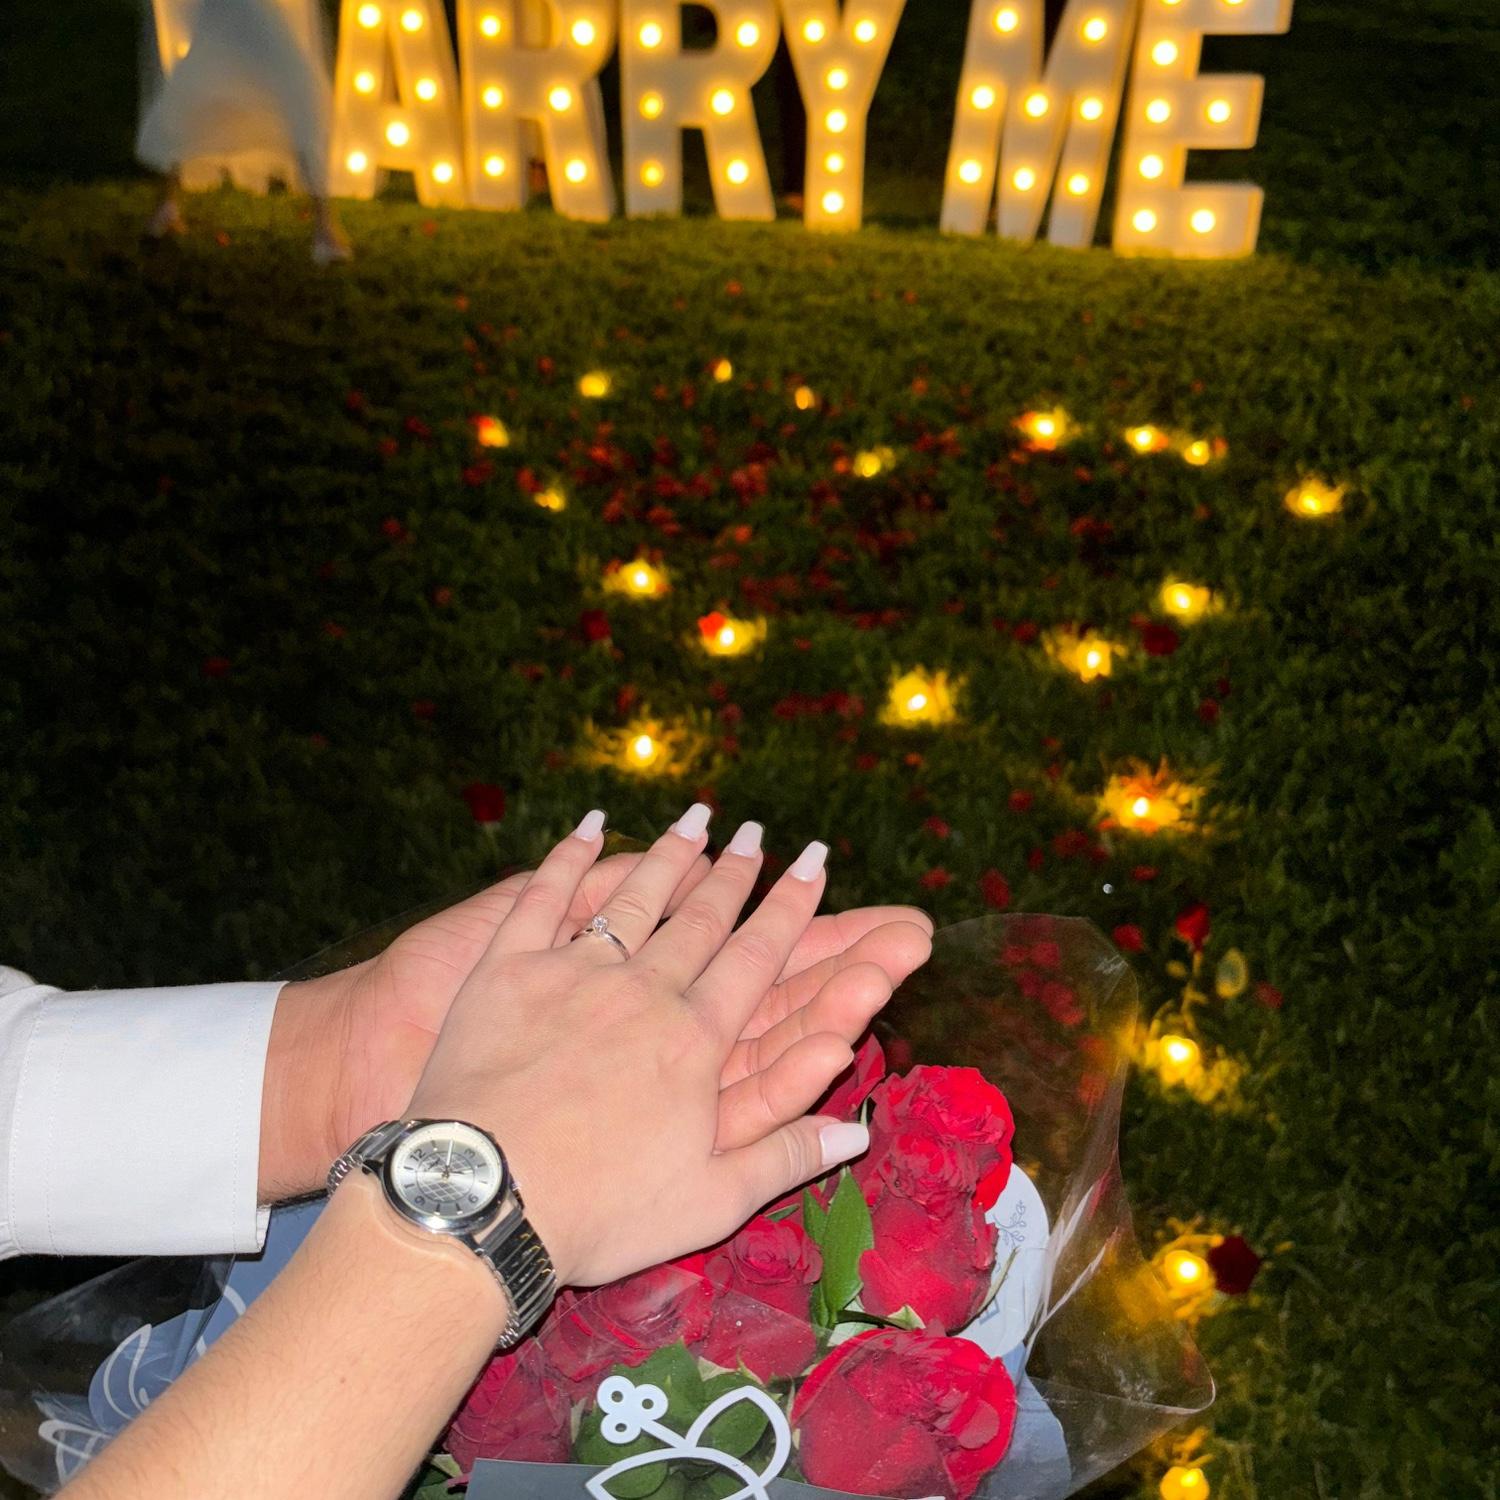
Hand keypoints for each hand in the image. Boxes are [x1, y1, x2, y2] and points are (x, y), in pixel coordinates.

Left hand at [260, 814, 930, 1197]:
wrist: (482, 1197)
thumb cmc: (598, 1212)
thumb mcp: (708, 1202)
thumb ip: (785, 1155)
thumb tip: (860, 1130)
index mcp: (695, 1040)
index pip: (757, 958)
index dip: (791, 907)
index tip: (815, 862)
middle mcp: (644, 990)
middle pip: (701, 918)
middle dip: (735, 871)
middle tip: (757, 831)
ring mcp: (574, 972)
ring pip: (636, 897)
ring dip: (669, 853)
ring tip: (696, 815)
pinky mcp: (508, 968)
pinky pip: (545, 897)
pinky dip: (569, 857)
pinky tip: (590, 823)